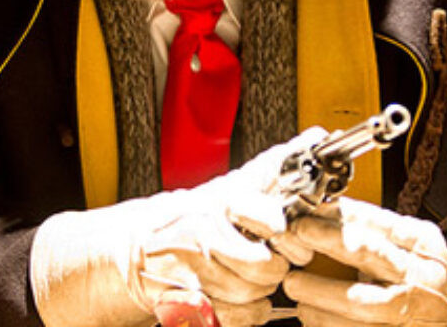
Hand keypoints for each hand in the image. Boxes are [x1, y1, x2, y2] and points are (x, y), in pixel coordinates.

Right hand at [29, 129, 325, 326]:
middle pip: (267, 265)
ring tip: (252, 278)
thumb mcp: (225, 187)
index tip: (285, 232)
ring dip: (261, 290)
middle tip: (270, 259)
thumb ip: (270, 168)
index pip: (269, 218)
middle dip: (275, 266)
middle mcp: (205, 236)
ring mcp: (195, 271)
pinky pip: (236, 317)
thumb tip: (313, 137)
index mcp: (217, 204)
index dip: (283, 230)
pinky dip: (247, 313)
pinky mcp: (188, 302)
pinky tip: (241, 299)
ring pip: (254, 293)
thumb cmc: (187, 217)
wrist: (133, 249)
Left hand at [280, 197, 446, 326]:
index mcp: (422, 246)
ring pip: (362, 309)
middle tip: (293, 258)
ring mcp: (415, 316)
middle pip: (370, 268)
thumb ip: (371, 225)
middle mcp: (422, 280)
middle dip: (325, 263)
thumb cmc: (426, 270)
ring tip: (297, 291)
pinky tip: (312, 317)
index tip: (303, 222)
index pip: (376, 230)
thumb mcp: (408, 238)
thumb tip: (321, 209)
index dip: (335, 226)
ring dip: (321, 302)